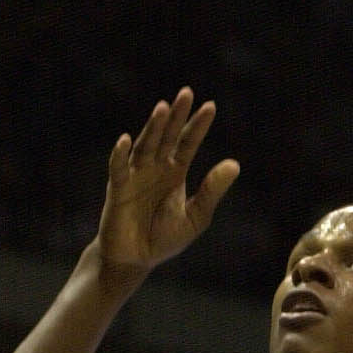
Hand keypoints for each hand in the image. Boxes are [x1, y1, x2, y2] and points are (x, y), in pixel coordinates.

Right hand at [97, 89, 239, 272]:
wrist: (135, 260)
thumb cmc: (164, 238)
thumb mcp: (196, 216)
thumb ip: (212, 191)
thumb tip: (235, 164)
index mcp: (175, 172)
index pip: (188, 142)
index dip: (198, 125)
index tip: (210, 105)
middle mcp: (155, 167)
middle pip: (167, 135)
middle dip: (176, 115)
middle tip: (186, 93)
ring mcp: (135, 175)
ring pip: (145, 145)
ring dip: (153, 127)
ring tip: (162, 108)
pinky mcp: (118, 189)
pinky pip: (119, 168)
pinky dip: (121, 154)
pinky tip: (126, 140)